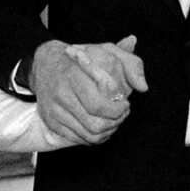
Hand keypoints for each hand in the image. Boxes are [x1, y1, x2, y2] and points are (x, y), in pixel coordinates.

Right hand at [31, 37, 145, 144]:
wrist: (46, 64)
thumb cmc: (82, 57)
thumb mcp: (108, 51)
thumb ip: (131, 65)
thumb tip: (143, 87)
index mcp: (74, 76)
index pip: (99, 106)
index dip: (117, 111)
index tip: (126, 104)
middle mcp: (61, 95)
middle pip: (95, 125)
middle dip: (115, 123)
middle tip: (122, 114)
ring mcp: (54, 111)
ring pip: (88, 135)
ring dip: (107, 132)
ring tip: (114, 121)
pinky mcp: (51, 122)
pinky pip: (77, 139)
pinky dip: (94, 137)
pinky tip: (101, 126)